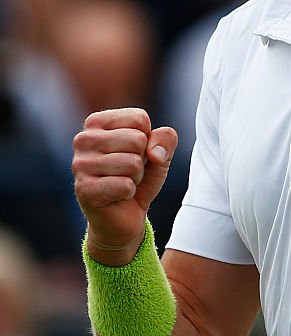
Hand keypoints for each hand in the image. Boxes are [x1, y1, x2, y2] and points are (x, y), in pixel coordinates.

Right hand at [73, 108, 177, 263]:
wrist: (123, 216)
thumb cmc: (137, 177)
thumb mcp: (159, 153)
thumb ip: (166, 139)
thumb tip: (154, 153)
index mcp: (97, 122)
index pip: (139, 118)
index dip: (148, 139)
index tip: (134, 152)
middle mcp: (83, 139)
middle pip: (137, 139)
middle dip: (142, 160)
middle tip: (129, 172)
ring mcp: (80, 164)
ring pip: (133, 163)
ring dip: (136, 177)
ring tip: (123, 182)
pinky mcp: (83, 189)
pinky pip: (125, 185)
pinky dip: (129, 192)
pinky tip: (117, 195)